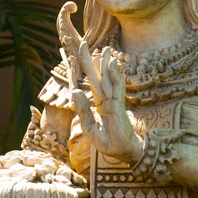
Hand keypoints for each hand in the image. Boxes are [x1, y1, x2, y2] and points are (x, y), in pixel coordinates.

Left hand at [71, 42, 142, 163]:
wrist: (123, 153)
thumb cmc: (108, 142)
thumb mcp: (89, 128)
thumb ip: (83, 110)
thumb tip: (74, 91)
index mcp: (97, 104)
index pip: (88, 83)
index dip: (82, 72)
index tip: (75, 57)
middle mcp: (104, 99)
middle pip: (96, 76)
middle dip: (90, 61)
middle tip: (84, 44)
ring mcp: (112, 101)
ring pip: (108, 78)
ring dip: (105, 63)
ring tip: (104, 49)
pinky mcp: (119, 105)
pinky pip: (116, 87)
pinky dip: (114, 74)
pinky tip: (112, 63)